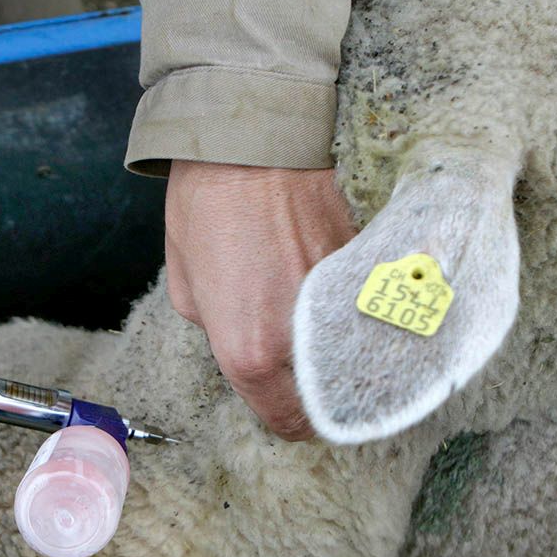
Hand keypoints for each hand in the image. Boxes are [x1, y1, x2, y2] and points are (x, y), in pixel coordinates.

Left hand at [165, 161, 356, 439]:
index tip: (296, 407)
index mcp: (248, 350)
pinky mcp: (369, 268)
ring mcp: (341, 304)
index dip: (292, 420)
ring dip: (349, 351)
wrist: (254, 136)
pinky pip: (368, 308)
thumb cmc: (207, 202)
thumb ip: (217, 331)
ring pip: (357, 353)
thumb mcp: (187, 282)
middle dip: (327, 394)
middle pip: (332, 397)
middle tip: (319, 374)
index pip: (288, 420)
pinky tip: (349, 292)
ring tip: (337, 335)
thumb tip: (244, 342)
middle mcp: (301, 337)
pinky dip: (362, 308)